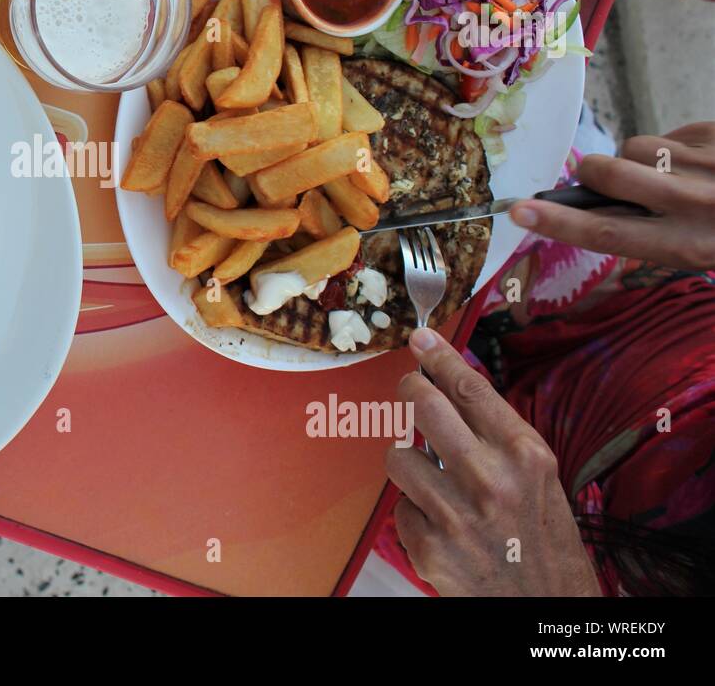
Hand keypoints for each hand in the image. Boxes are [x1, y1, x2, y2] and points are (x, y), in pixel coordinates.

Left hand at [386, 328, 600, 595]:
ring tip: (434, 481)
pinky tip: (441, 525)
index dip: (438, 356)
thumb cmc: (541, 539)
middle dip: (409, 389)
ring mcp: (456, 513)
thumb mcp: (537, 477)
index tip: (420, 339)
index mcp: (522, 455)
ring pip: (398, 455)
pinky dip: (414, 512)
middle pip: (423, 405)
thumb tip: (450, 386)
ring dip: (409, 464)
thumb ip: (496, 434)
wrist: (546, 604)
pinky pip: (399, 506)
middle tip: (409, 388)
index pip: (468, 387)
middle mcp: (490, 478)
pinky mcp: (430, 545)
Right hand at [510, 122, 714, 269]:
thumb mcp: (701, 251)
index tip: (518, 211)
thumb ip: (651, 233)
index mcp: (690, 245)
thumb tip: (597, 207)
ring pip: (636, 146)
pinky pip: (672, 132)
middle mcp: (697, 204)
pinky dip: (678, 146)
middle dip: (593, 171)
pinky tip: (707, 162)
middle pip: (606, 172)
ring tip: (679, 173)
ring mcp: (710, 163)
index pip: (606, 234)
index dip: (556, 223)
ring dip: (644, 159)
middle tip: (604, 178)